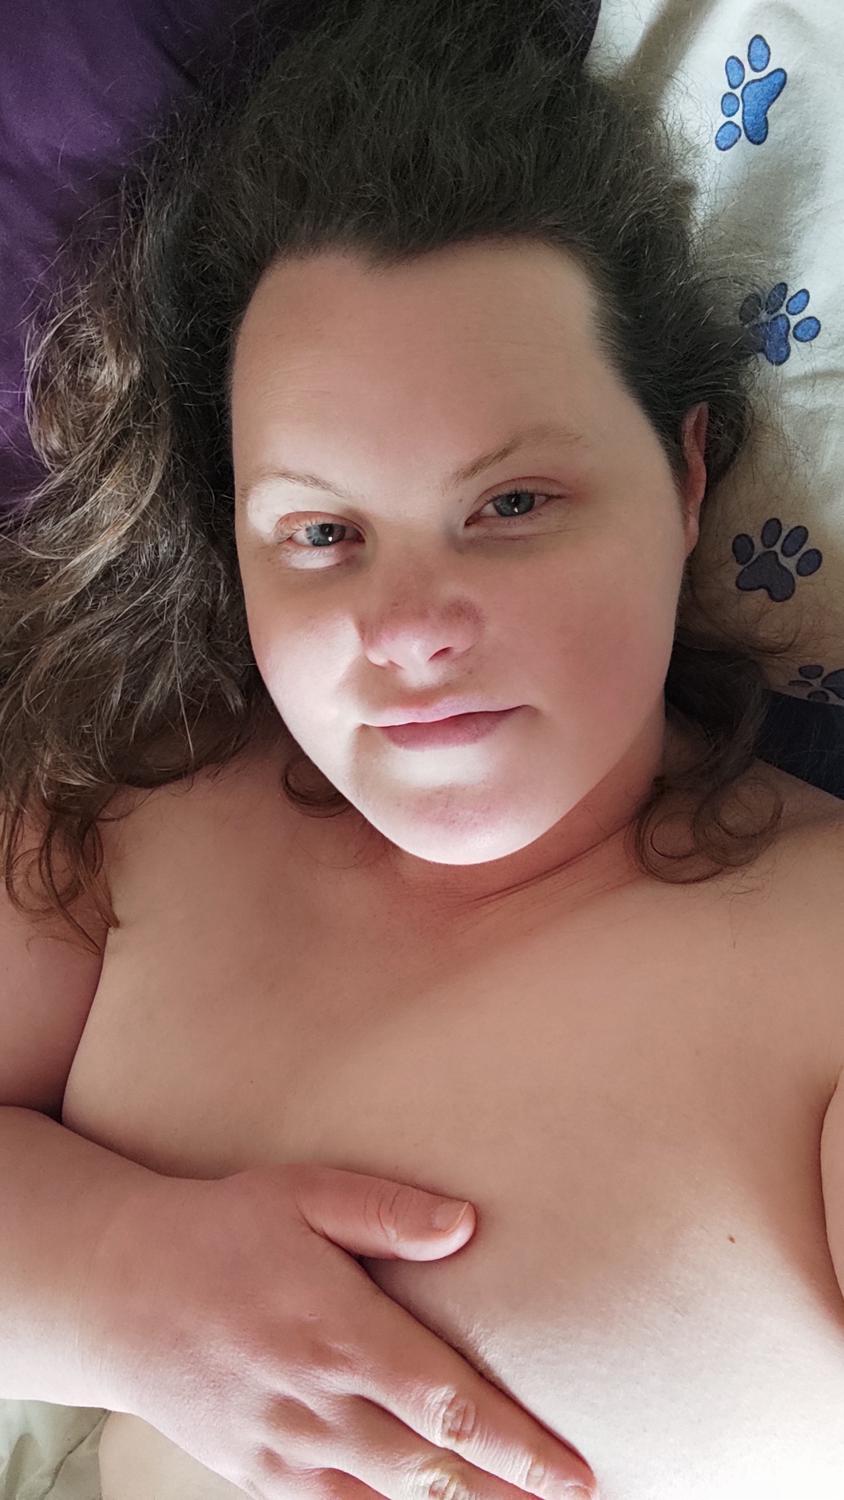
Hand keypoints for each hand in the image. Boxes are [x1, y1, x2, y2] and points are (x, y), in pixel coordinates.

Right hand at [90, 1161, 597, 1498]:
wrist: (117, 1289)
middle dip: (508, 1496)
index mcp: (342, 1334)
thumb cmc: (222, 1230)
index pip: (450, 1407)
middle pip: (433, 1473)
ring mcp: (286, 1451)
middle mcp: (320, 1405)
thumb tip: (468, 1226)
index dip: (519, 1448)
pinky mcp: (256, 1474)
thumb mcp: (302, 1192)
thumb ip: (387, 1210)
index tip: (575, 1473)